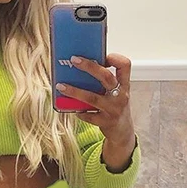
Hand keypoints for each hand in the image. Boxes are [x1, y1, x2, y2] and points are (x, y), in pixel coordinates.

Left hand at [56, 53, 136, 169]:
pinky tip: (72, 108)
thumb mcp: (117, 93)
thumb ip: (106, 82)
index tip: (102, 55)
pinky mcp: (105, 122)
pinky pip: (88, 115)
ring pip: (92, 98)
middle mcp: (121, 96)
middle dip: (89, 66)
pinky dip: (79, 111)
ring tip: (61, 86)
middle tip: (74, 60)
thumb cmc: (116, 107)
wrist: (122, 132)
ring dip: (75, 91)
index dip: (114, 58)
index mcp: (124, 85)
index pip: (125, 65)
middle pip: (106, 76)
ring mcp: (113, 110)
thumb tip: (82, 68)